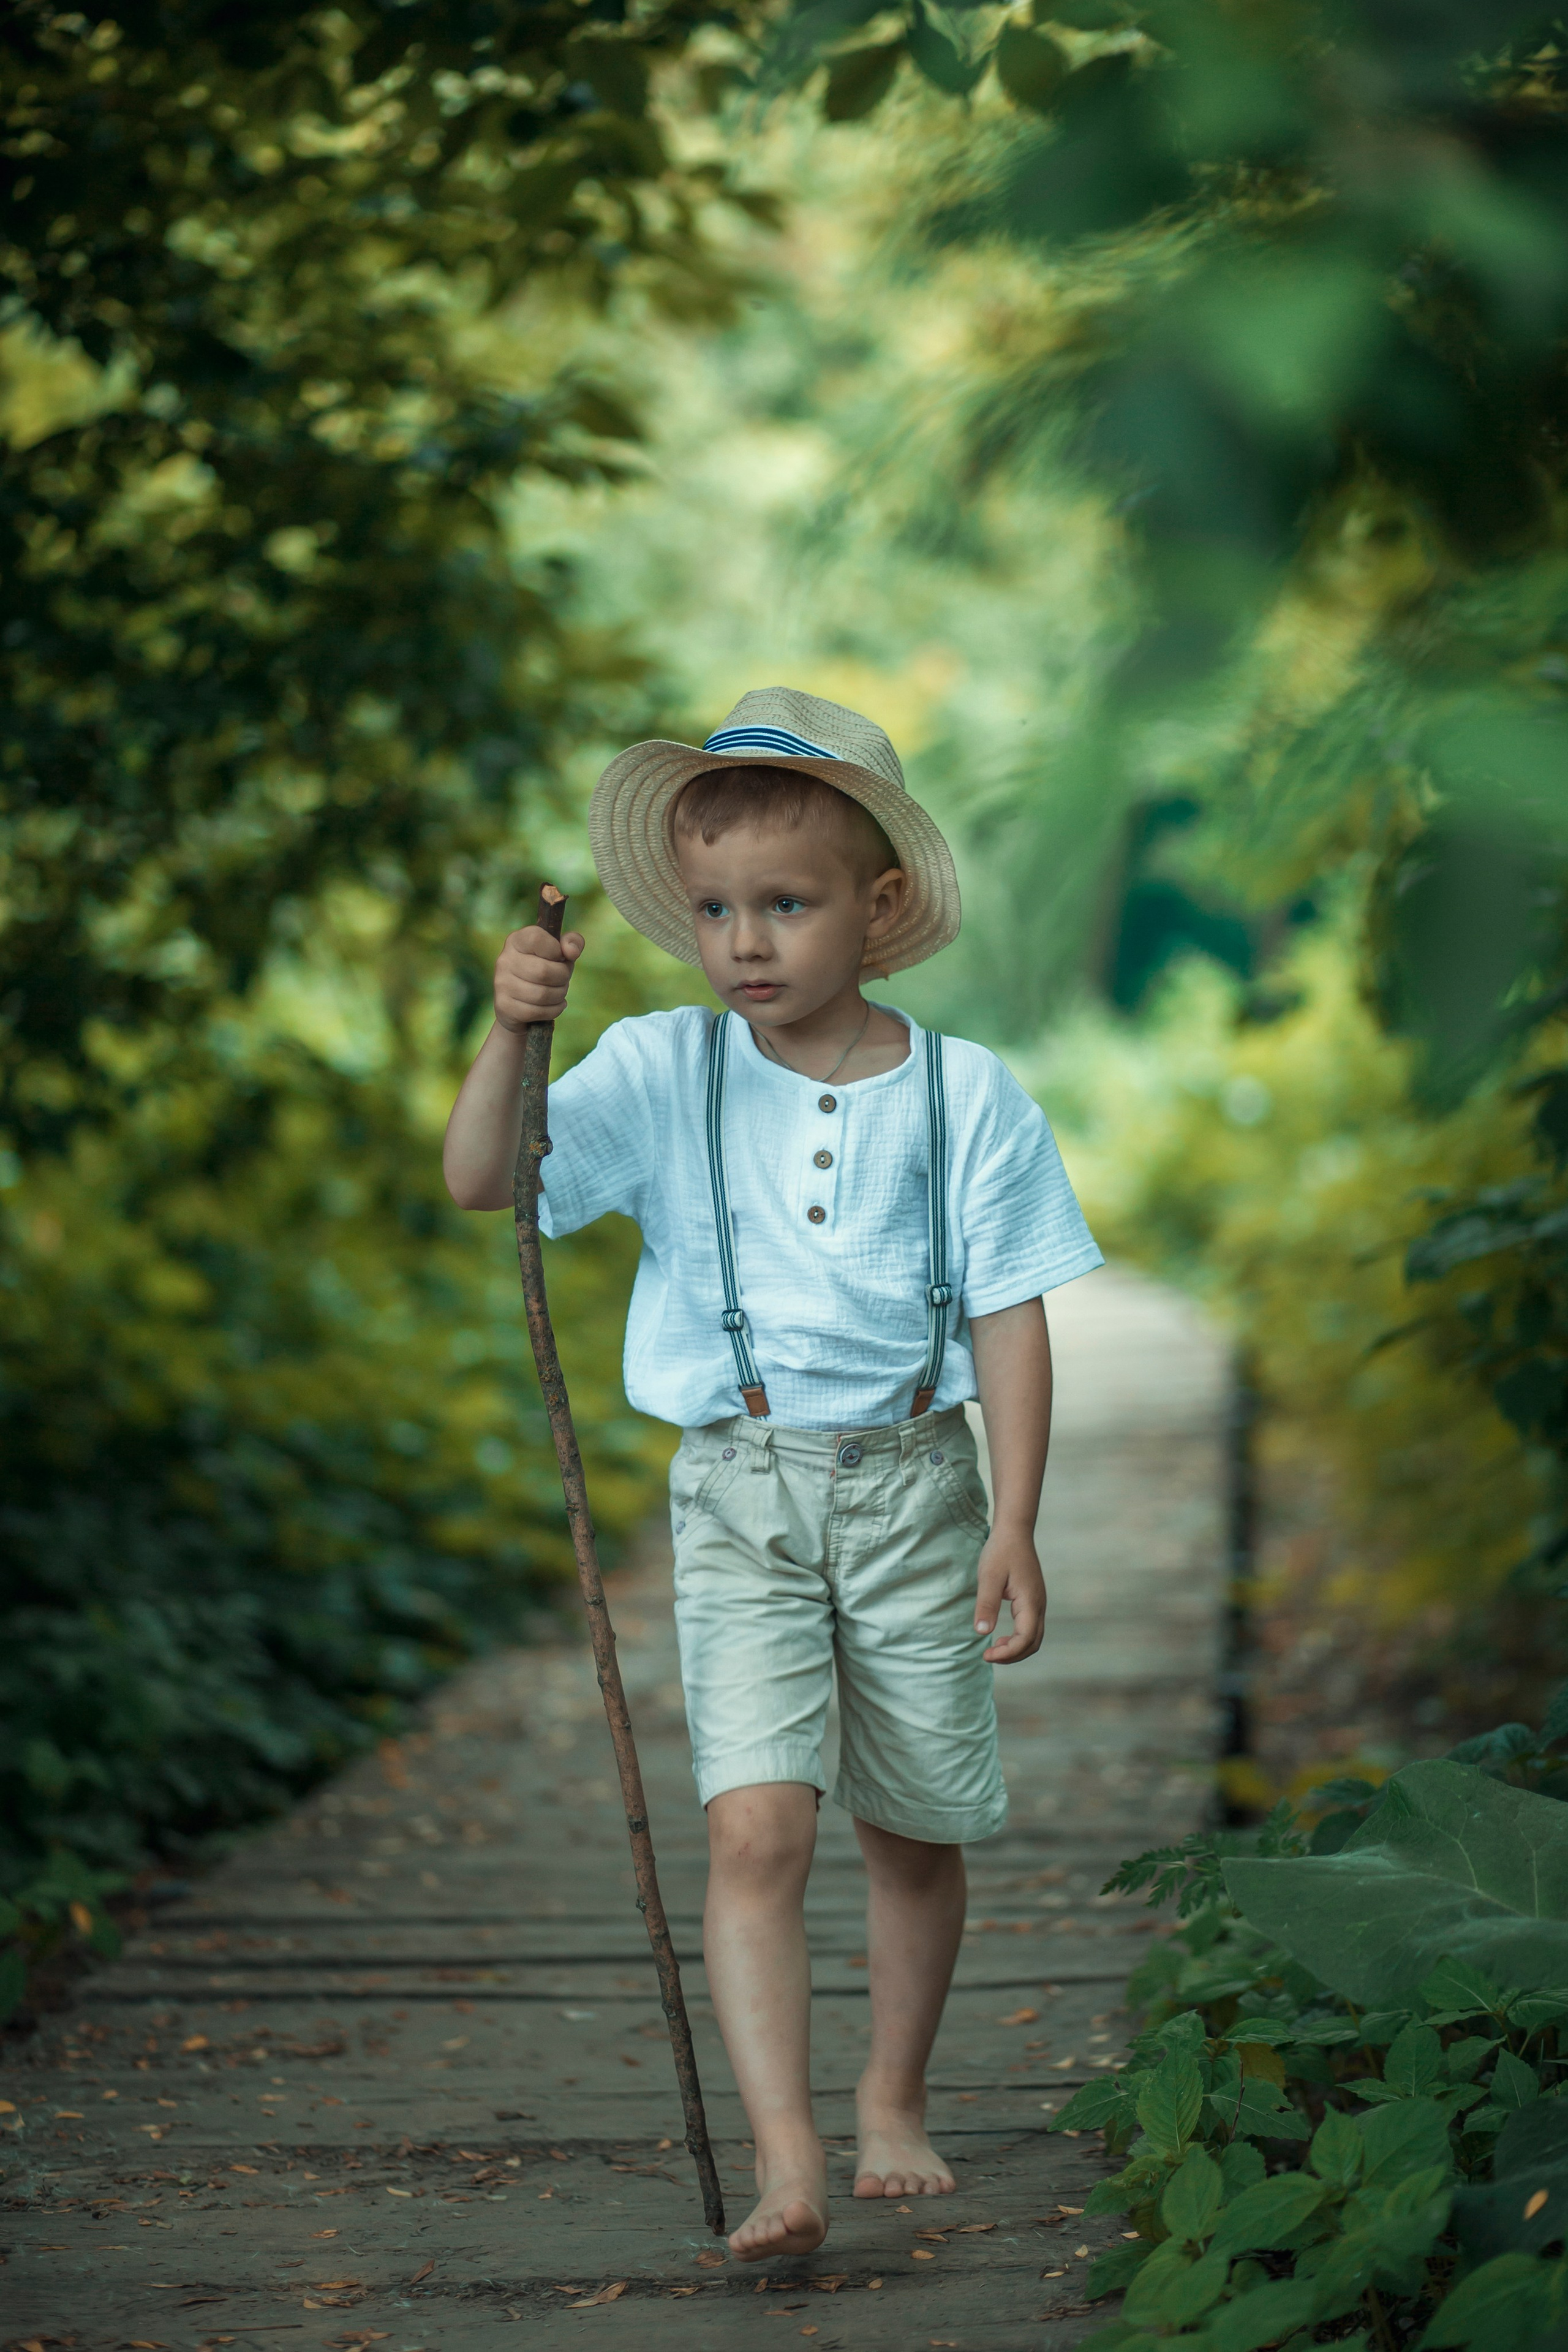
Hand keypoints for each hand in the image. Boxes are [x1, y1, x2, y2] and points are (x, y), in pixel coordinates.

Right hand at [493, 922, 584, 1030]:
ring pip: (542, 994)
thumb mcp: (559, 952)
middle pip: (544, 971)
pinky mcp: (504, 1006)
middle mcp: (505, 959)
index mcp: (517, 940)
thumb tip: (572, 951)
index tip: (559, 957)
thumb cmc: (544, 970)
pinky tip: (554, 1005)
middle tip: (563, 979)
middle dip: (563, 978)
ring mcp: (502, 983)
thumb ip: (572, 942)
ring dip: (559, 995)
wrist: (518, 1003)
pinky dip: (554, 1010)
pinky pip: (537, 1011)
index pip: (537, 938)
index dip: (556, 950)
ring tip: (559, 992)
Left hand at [974, 1527, 1045, 1664]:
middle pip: (1033, 1643)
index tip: (986, 1655)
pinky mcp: (1033, 1600)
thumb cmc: (1001, 1551)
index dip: (1007, 1653)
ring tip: (994, 1649)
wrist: (1015, 1531)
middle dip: (1013, 1655)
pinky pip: (1031, 1627)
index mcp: (1030, 1602)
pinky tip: (1001, 1636)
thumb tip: (982, 1632)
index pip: (1025, 1639)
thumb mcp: (989, 1577)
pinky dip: (1018, 1639)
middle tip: (989, 1656)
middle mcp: (1038, 1605)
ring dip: (1016, 1648)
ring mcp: (1038, 1603)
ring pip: (1034, 1637)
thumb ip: (986, 1604)